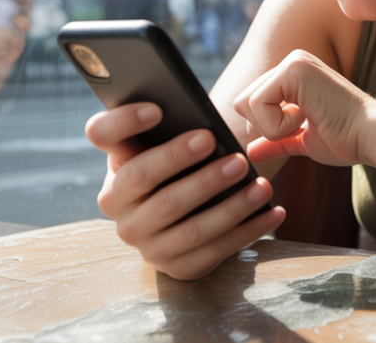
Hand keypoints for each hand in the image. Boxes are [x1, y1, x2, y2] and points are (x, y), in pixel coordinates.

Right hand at [85, 102, 285, 279]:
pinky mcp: (176, 266)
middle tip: (233, 156)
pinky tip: (273, 212)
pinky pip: (215, 250)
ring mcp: (145, 243)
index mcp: (115, 162)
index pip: (102, 133)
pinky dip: (248, 231)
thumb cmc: (187, 167)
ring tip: (262, 186)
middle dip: (192, 167)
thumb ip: (175, 127)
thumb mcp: (172, 145)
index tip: (158, 108)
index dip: (125, 120)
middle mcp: (118, 206)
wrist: (192, 216)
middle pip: (148, 183)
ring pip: (189, 226)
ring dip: (230, 206)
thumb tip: (202, 116)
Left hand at [232, 50, 370, 166]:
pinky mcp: (293, 68)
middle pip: (243, 102)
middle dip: (264, 127)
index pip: (253, 103)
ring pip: (246, 103)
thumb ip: (276, 142)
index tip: (298, 130)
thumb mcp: (303, 141)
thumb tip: (249, 152)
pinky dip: (277, 124)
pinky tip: (307, 118)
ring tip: (306, 121)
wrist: (371, 136)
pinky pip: (258, 103)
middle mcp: (290, 62)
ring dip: (272, 126)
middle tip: (299, 127)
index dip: (266, 127)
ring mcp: (292, 62)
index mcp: (293, 76)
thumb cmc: (346, 139)